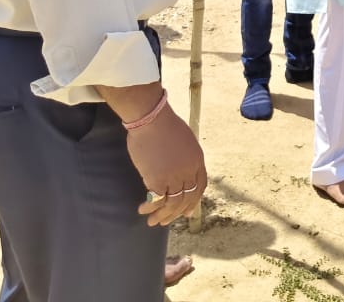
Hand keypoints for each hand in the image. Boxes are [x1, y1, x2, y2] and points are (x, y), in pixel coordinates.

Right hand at [128, 106, 206, 226]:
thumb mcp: (183, 140)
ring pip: (173, 204)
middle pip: (187, 198)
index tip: (186, 212)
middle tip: (167, 221)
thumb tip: (178, 168)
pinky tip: (143, 210)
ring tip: (153, 223)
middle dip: (177, 213)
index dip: (193, 200)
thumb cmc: (163, 125)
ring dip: (163, 216)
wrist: (152, 119)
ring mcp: (175, 177)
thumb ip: (184, 156)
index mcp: (197, 159)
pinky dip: (151, 208)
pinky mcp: (158, 180)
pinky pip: (157, 200)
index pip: (200, 186)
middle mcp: (189, 171)